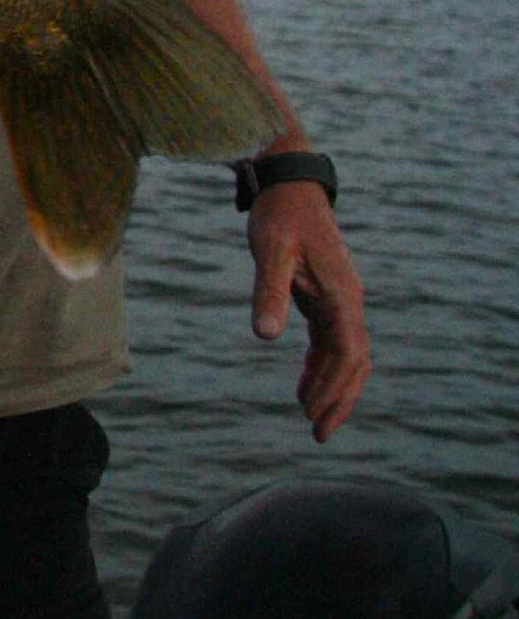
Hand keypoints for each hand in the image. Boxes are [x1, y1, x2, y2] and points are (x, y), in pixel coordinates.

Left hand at [248, 184, 369, 441]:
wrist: (289, 184)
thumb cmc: (280, 215)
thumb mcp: (270, 252)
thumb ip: (269, 293)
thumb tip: (265, 337)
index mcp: (341, 295)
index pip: (348, 352)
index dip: (334, 387)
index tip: (314, 415)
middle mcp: (348, 300)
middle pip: (354, 361)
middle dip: (339, 398)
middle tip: (319, 434)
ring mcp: (339, 299)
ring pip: (344, 354)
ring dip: (330, 386)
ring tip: (310, 418)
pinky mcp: (325, 295)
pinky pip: (330, 340)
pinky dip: (319, 365)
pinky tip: (303, 385)